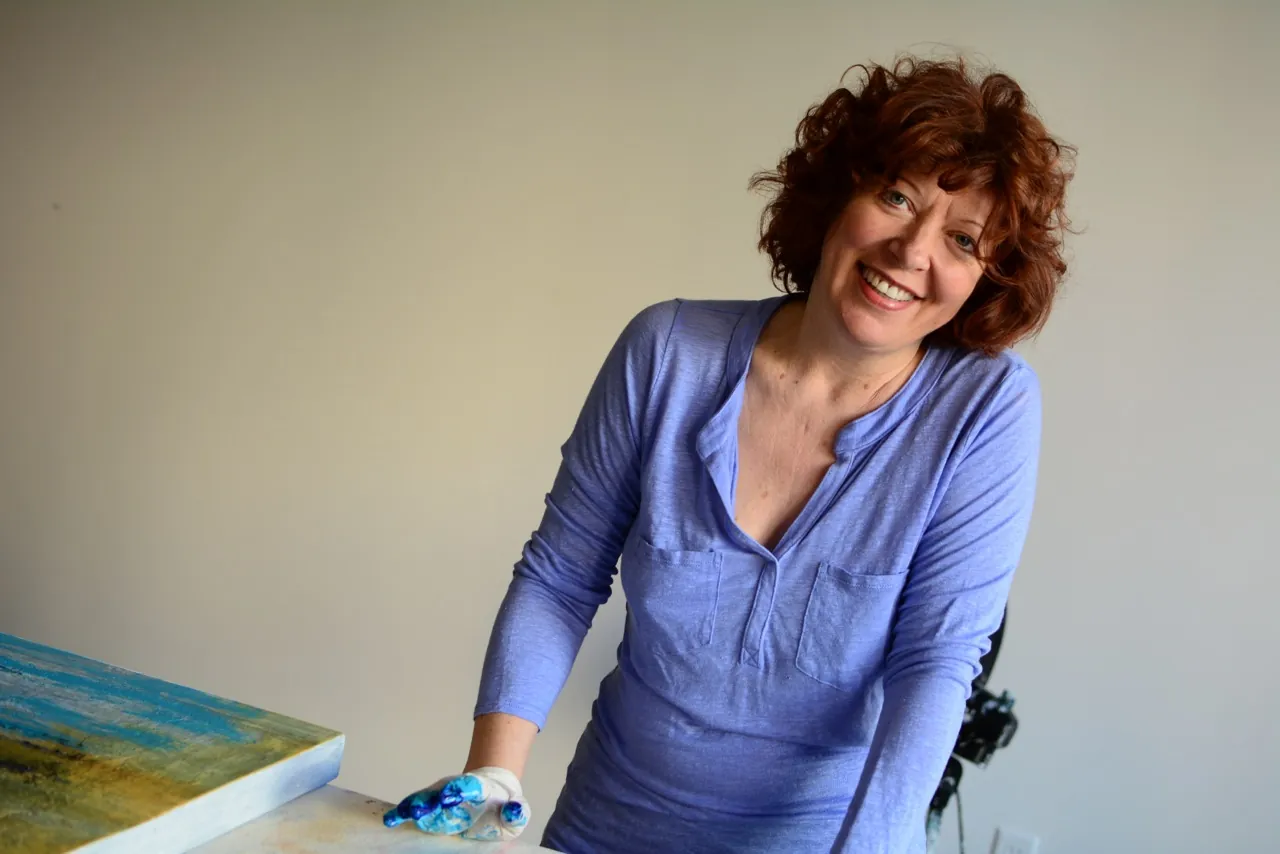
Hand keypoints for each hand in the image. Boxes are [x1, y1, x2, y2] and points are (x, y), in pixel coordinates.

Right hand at [383, 766, 529, 841]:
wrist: (490, 796)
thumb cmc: (501, 808)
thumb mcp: (515, 811)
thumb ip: (516, 812)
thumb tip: (515, 810)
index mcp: (478, 789)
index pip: (469, 787)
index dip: (460, 790)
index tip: (451, 796)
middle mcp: (455, 791)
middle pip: (441, 792)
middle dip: (431, 801)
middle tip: (420, 809)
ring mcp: (439, 799)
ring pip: (424, 800)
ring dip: (415, 806)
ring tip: (405, 814)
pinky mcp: (429, 809)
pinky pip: (413, 810)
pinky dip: (401, 814)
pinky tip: (390, 820)